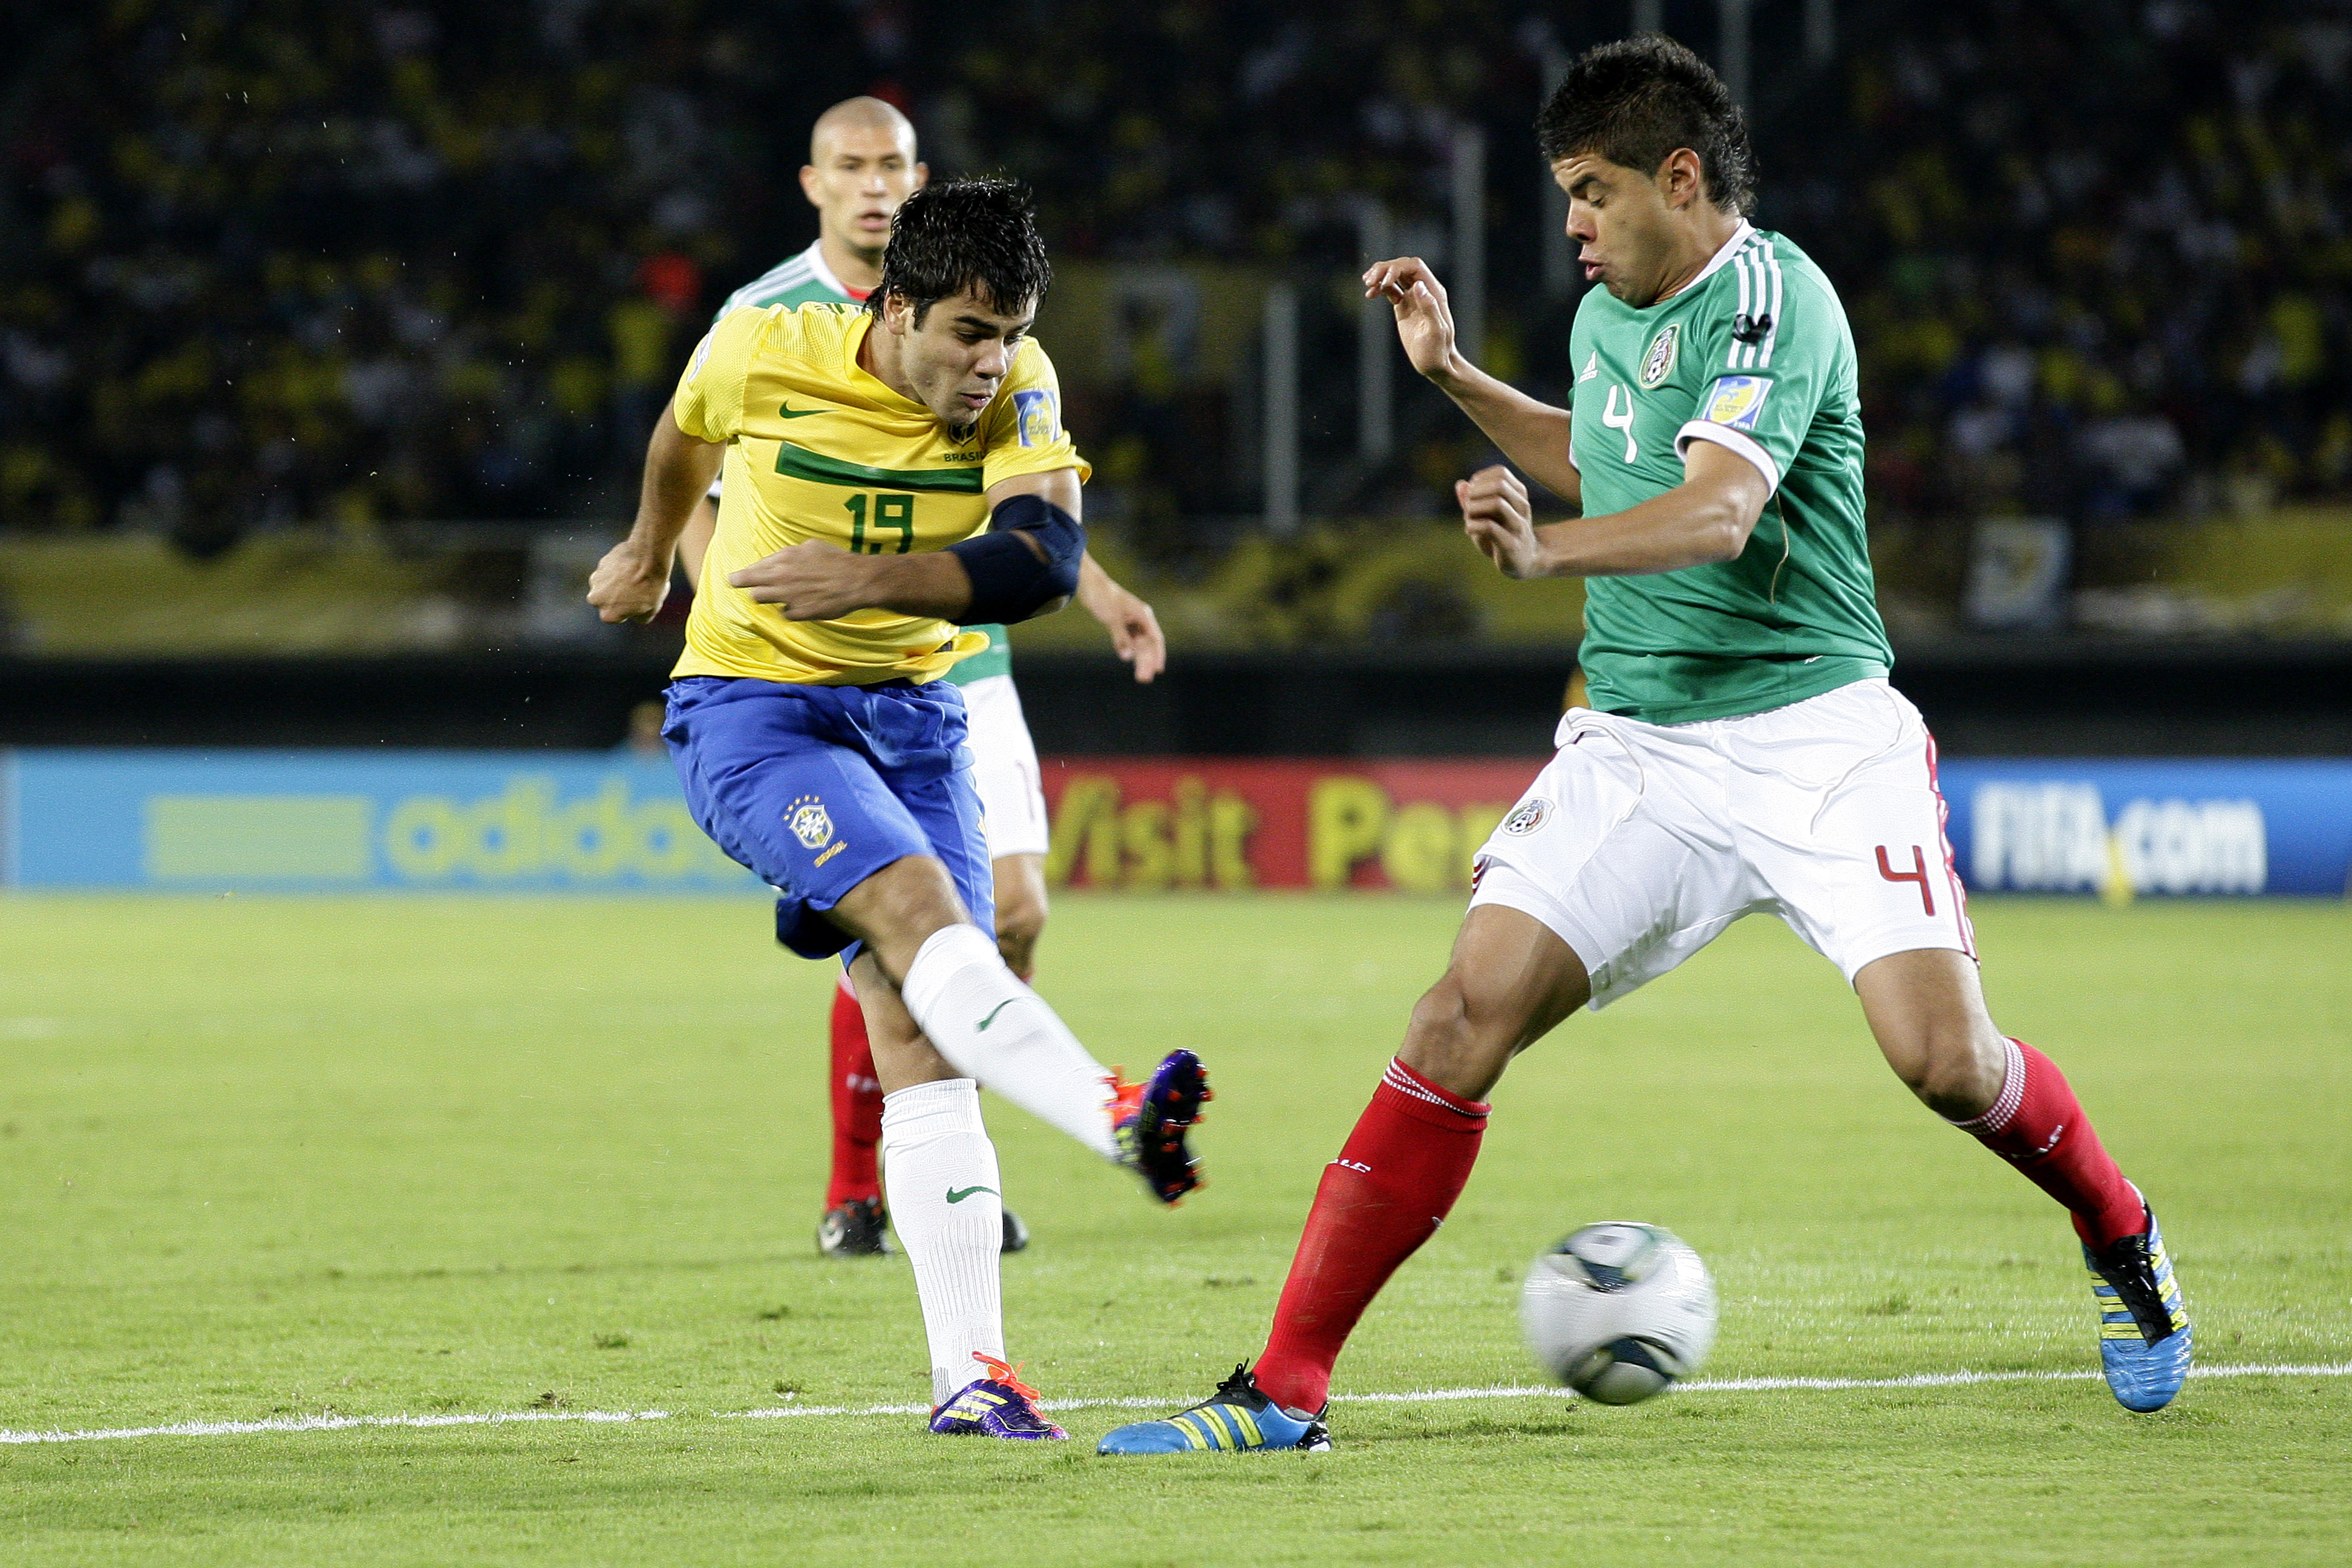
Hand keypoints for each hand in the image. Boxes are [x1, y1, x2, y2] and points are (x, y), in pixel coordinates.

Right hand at [587, 540, 670, 623]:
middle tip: (636, 588)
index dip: (629, 609)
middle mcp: (596, 599)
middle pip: (608, 600)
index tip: (639, 601)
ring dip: (617, 582)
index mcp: (607, 615)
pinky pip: (609, 570)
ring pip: (606, 585)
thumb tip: (636, 614)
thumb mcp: (652, 609)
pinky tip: (632, 566)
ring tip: (635, 576)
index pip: (617, 616)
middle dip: (618, 596)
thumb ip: (640, 617)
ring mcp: (596, 580)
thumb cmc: (651, 587)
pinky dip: (618, 569)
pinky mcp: (600, 563)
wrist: (648, 558)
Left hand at [727, 540, 877, 620]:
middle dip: (740, 582)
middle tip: (735, 583)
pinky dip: (790, 610)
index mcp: (784, 558)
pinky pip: (784, 613)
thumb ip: (791, 554)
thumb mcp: (811, 547)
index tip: (736, 577)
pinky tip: (801, 605)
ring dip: (764, 596)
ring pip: (759, 597)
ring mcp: (788, 595)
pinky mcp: (798, 612)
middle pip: (746, 583)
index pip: (753, 567)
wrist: (857, 580)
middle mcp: (781, 576)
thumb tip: (780, 560)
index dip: (743, 573)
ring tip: (774, 594)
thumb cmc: (837, 560)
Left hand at [1077, 573, 1164, 682]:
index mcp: (1143, 614)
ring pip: (1139, 644)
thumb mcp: (1111, 618)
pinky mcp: (1121, 623)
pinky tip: (1128, 659)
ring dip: (1139, 659)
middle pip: (1147, 644)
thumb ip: (1120, 638)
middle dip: (1146, 661)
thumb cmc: (1102, 597)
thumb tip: (1127, 657)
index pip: (1155, 638)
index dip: (1158, 654)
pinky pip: (1129, 640)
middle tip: (1143, 679)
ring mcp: (1131, 621)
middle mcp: (1140, 618)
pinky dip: (1129, 650)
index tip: (1158, 669)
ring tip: (1140, 676)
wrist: (1089, 584)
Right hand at [1363, 256, 1459, 379]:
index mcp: (1433, 292)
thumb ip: (1429, 307)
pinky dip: (1379, 288)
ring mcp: (1412, 297)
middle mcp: (1423, 290)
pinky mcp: (1403, 306)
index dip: (1398, 267)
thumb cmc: (1437, 351)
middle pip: (1402, 267)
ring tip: (1367, 284)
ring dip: (1380, 275)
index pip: (1414, 267)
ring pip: (1395, 275)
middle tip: (1368, 280)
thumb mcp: (1435, 331)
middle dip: (1384, 269)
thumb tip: (1418, 286)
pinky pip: (1390, 290)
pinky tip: (1369, 294)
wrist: (1435, 364)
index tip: (1385, 281)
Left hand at [1457, 465, 1543, 578]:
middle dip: (1476, 492)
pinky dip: (1473, 526)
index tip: (1471, 493)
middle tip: (1468, 505)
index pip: (1501, 472)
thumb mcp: (1485, 515)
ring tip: (1468, 517)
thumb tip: (1460, 484)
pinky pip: (1489, 527)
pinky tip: (1470, 530)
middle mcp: (1522, 507)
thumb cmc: (1502, 534)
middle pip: (1499, 484)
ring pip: (1497, 503)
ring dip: (1474, 508)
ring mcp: (1518, 525)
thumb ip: (1472, 499)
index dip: (1480, 479)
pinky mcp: (1511, 544)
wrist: (1523, 561)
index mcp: (1519, 495)